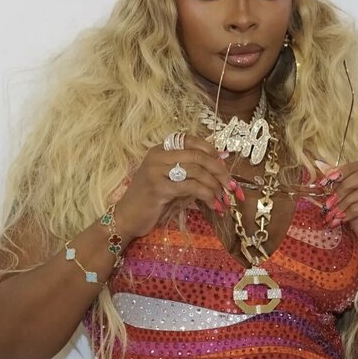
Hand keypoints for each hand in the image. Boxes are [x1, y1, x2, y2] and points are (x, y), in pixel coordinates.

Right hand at [114, 135, 232, 239]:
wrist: (126, 218)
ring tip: (223, 199)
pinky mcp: (159, 188)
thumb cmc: (150, 200)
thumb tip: (220, 160)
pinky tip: (214, 205)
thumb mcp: (170, 180)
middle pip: (197, 156)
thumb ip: (189, 170)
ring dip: (215, 186)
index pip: (190, 140)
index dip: (210, 149)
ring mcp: (156, 171)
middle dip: (219, 170)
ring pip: (197, 171)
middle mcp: (157, 156)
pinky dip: (207, 196)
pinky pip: (191, 187)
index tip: (224, 162)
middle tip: (231, 185)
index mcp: (160, 149)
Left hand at [322, 160, 357, 276]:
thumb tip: (320, 165)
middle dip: (344, 187)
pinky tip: (343, 218)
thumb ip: (338, 182)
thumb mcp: (347, 198)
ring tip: (333, 213)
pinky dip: (354, 211)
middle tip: (329, 201)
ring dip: (347, 201)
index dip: (343, 171)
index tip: (325, 182)